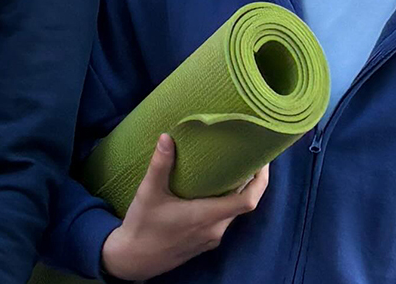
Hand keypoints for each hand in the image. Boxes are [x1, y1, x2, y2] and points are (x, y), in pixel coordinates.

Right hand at [101, 134, 268, 280]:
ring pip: (233, 212)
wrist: (133, 260)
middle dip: (250, 181)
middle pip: (244, 204)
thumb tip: (167, 137)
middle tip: (247, 157)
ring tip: (232, 169)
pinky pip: (223, 221)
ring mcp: (210, 238)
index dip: (260, 180)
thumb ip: (160, 165)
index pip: (248, 201)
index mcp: (206, 216)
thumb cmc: (142, 227)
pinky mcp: (204, 243)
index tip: (262, 161)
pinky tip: (213, 191)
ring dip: (237, 193)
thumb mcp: (149, 193)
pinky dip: (224, 204)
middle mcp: (214, 230)